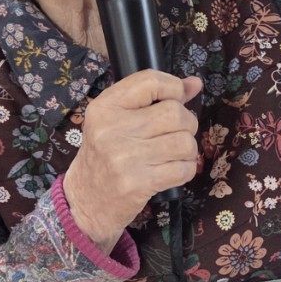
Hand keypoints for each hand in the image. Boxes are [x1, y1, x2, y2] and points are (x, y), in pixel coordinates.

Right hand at [62, 71, 201, 251]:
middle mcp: (112, 129)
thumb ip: (154, 97)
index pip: (150, 81)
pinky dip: (186, 169)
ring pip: (185, 142)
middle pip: (175, 112)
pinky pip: (184, 169)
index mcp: (105, 107)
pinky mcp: (138, 183)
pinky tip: (172, 170)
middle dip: (187, 123)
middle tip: (176, 133)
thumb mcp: (117, 120)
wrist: (85, 200)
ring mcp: (125, 157)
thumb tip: (195, 83)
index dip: (174, 87)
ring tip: (174, 154)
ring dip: (188, 149)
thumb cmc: (105, 155)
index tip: (178, 97)